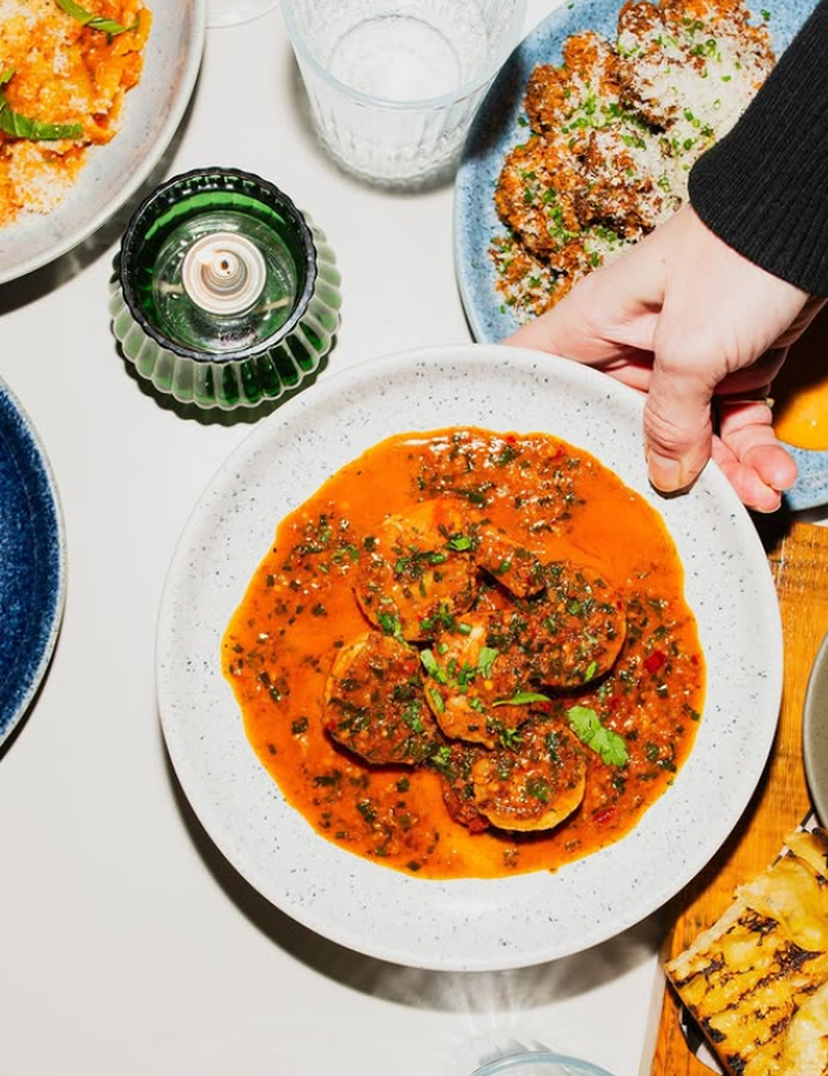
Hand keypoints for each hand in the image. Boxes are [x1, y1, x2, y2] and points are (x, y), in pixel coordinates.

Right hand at [504, 205, 824, 511]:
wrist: (815, 212)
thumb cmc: (740, 252)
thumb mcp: (692, 346)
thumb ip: (671, 418)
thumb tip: (666, 474)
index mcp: (595, 325)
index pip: (529, 367)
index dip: (514, 411)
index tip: (508, 464)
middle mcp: (630, 345)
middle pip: (617, 426)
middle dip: (649, 473)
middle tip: (668, 512)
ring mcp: (683, 358)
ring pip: (687, 435)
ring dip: (723, 473)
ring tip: (754, 498)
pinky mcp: (731, 364)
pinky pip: (734, 424)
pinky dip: (756, 452)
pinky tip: (773, 475)